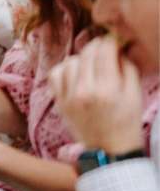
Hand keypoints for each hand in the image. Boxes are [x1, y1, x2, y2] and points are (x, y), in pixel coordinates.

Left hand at [49, 36, 144, 154]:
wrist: (109, 150)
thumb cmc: (127, 123)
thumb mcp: (136, 96)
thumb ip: (127, 69)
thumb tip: (118, 48)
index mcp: (108, 90)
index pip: (103, 52)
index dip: (109, 41)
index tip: (114, 41)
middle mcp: (85, 91)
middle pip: (86, 54)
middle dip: (97, 46)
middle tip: (104, 49)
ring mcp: (69, 97)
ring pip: (70, 61)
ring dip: (82, 58)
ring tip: (91, 64)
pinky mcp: (59, 102)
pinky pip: (55, 74)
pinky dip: (64, 69)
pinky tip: (74, 72)